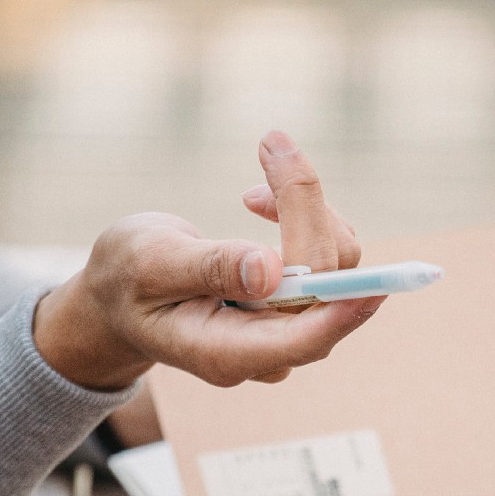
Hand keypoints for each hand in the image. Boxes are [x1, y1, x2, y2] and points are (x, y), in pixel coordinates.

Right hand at [31, 130, 372, 390]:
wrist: (119, 295)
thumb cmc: (126, 279)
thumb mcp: (149, 264)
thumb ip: (208, 268)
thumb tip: (269, 272)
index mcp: (225, 352)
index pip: (301, 339)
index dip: (341, 311)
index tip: (375, 286)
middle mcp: (266, 350)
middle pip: (324, 288)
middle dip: (306, 209)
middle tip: (272, 142)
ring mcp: (285, 330)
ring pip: (335, 268)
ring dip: (304, 206)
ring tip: (257, 169)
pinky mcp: (296, 305)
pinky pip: (328, 259)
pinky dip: (304, 215)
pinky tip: (261, 200)